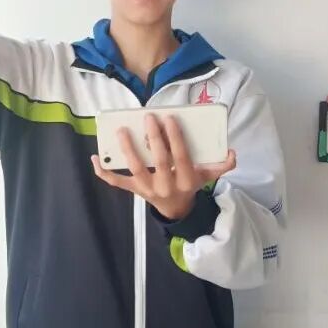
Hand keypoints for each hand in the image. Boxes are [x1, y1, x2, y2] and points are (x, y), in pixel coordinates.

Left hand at [90, 113, 236, 219]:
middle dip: (154, 138)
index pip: (181, 156)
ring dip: (128, 150)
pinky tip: (95, 157)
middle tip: (148, 118)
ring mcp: (148, 189)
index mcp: (186, 180)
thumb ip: (222, 165)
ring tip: (122, 131)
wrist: (176, 209)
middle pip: (159, 160)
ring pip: (136, 168)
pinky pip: (116, 182)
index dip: (175, 138)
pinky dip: (103, 172)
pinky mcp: (134, 190)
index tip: (169, 119)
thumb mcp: (208, 177)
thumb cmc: (190, 184)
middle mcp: (166, 185)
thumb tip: (232, 152)